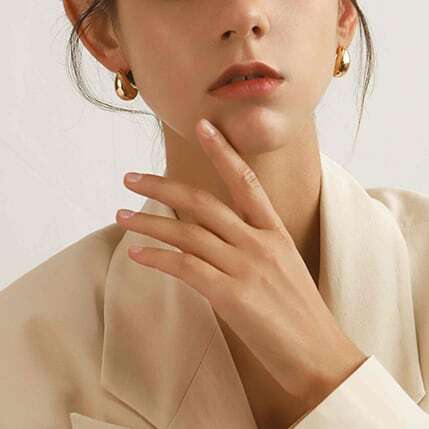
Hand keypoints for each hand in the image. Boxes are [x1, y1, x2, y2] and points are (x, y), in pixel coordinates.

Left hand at [115, 118, 367, 404]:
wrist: (319, 354)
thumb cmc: (298, 312)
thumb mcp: (281, 267)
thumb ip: (249, 248)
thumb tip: (213, 241)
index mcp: (274, 232)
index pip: (245, 181)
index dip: (223, 151)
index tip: (202, 126)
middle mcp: (259, 242)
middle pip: (203, 202)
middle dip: (163, 185)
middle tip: (131, 177)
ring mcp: (246, 267)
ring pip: (188, 233)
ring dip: (150, 222)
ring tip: (122, 215)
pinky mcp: (232, 295)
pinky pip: (186, 267)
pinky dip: (159, 258)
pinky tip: (137, 254)